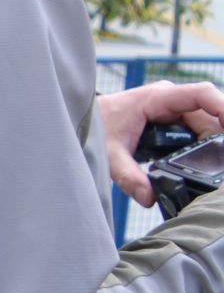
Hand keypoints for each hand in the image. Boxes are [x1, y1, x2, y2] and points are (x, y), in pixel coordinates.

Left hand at [102, 81, 223, 206]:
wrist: (82, 118)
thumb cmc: (95, 126)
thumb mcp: (110, 153)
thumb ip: (128, 176)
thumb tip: (149, 197)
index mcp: (158, 98)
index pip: (202, 94)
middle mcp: (170, 100)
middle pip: (210, 115)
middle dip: (217, 138)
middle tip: (218, 161)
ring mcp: (173, 109)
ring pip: (206, 124)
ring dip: (211, 143)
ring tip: (212, 164)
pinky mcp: (172, 120)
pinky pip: (197, 130)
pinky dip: (202, 145)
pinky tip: (204, 160)